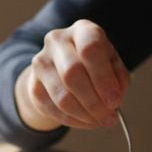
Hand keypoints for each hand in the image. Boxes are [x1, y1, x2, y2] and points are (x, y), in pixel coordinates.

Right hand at [15, 19, 130, 129]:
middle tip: (109, 119)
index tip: (115, 102)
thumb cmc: (95, 65)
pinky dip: (73, 120)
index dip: (104, 78)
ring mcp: (41, 62)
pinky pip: (53, 109)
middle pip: (72, 73)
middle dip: (94, 102)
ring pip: (62, 96)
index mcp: (82, 30)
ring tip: (99, 121)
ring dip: (85, 115)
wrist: (62, 68)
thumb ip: (118, 79)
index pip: (90, 49)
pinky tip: (86, 121)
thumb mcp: (112, 64)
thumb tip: (113, 100)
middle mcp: (57, 40)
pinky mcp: (33, 84)